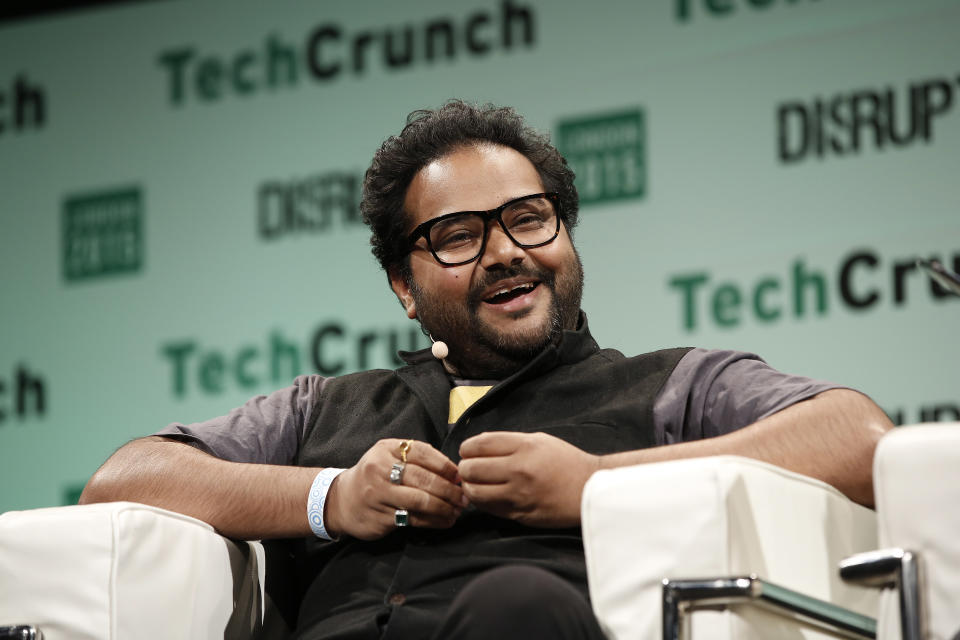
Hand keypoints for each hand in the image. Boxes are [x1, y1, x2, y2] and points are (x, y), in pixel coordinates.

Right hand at [325, 439, 465, 539]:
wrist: (342, 500)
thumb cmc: (375, 476)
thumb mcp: (389, 456)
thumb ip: (417, 458)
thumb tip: (454, 471)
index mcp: (386, 450)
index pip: (422, 453)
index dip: (445, 465)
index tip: (460, 476)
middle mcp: (380, 470)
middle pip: (423, 479)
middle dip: (449, 490)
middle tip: (464, 498)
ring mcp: (378, 495)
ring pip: (420, 501)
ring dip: (444, 507)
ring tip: (457, 510)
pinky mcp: (380, 517)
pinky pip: (413, 519)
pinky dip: (433, 521)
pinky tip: (444, 521)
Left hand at [458, 431, 601, 526]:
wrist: (590, 488)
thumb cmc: (565, 461)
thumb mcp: (540, 440)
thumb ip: (509, 441)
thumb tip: (479, 444)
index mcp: (524, 447)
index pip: (480, 445)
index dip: (466, 447)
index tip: (466, 450)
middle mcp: (519, 470)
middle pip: (472, 469)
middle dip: (464, 468)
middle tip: (468, 468)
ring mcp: (519, 494)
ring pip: (475, 493)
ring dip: (469, 487)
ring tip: (474, 484)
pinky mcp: (521, 514)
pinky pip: (489, 509)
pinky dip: (482, 502)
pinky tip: (486, 496)